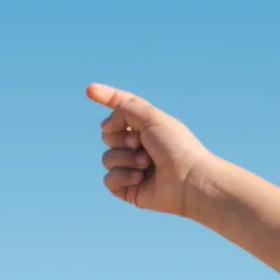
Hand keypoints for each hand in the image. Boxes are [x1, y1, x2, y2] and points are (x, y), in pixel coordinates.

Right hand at [85, 83, 213, 216]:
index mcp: (146, 127)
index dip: (106, 98)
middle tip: (141, 143)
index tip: (90, 90)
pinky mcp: (130, 189)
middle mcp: (138, 146)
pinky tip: (140, 178)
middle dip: (120, 137)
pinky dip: (122, 176)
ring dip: (125, 158)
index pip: (122, 109)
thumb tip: (106, 126)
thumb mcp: (151, 116)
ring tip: (147, 163)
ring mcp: (133, 168)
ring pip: (107, 158)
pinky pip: (109, 180)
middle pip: (107, 135)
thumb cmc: (176, 147)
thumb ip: (125, 107)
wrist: (189, 180)